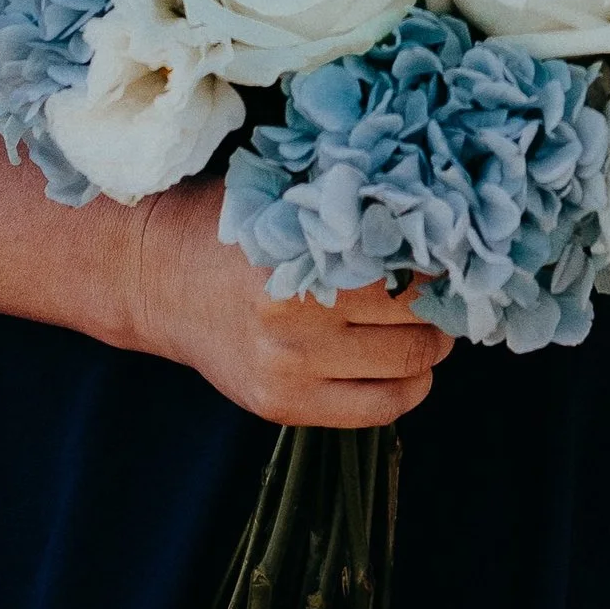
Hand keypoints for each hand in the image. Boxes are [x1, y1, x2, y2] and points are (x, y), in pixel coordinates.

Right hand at [122, 177, 453, 427]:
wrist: (158, 278)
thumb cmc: (236, 225)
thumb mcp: (289, 200)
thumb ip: (353, 206)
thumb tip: (442, 210)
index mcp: (302, 256)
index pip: (411, 263)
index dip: (441, 254)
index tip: (451, 245)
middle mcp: (296, 320)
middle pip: (418, 317)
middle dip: (441, 300)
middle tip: (442, 285)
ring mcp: (289, 370)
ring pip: (411, 365)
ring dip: (431, 343)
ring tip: (421, 320)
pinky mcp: (283, 407)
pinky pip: (381, 408)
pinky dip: (407, 386)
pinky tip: (400, 361)